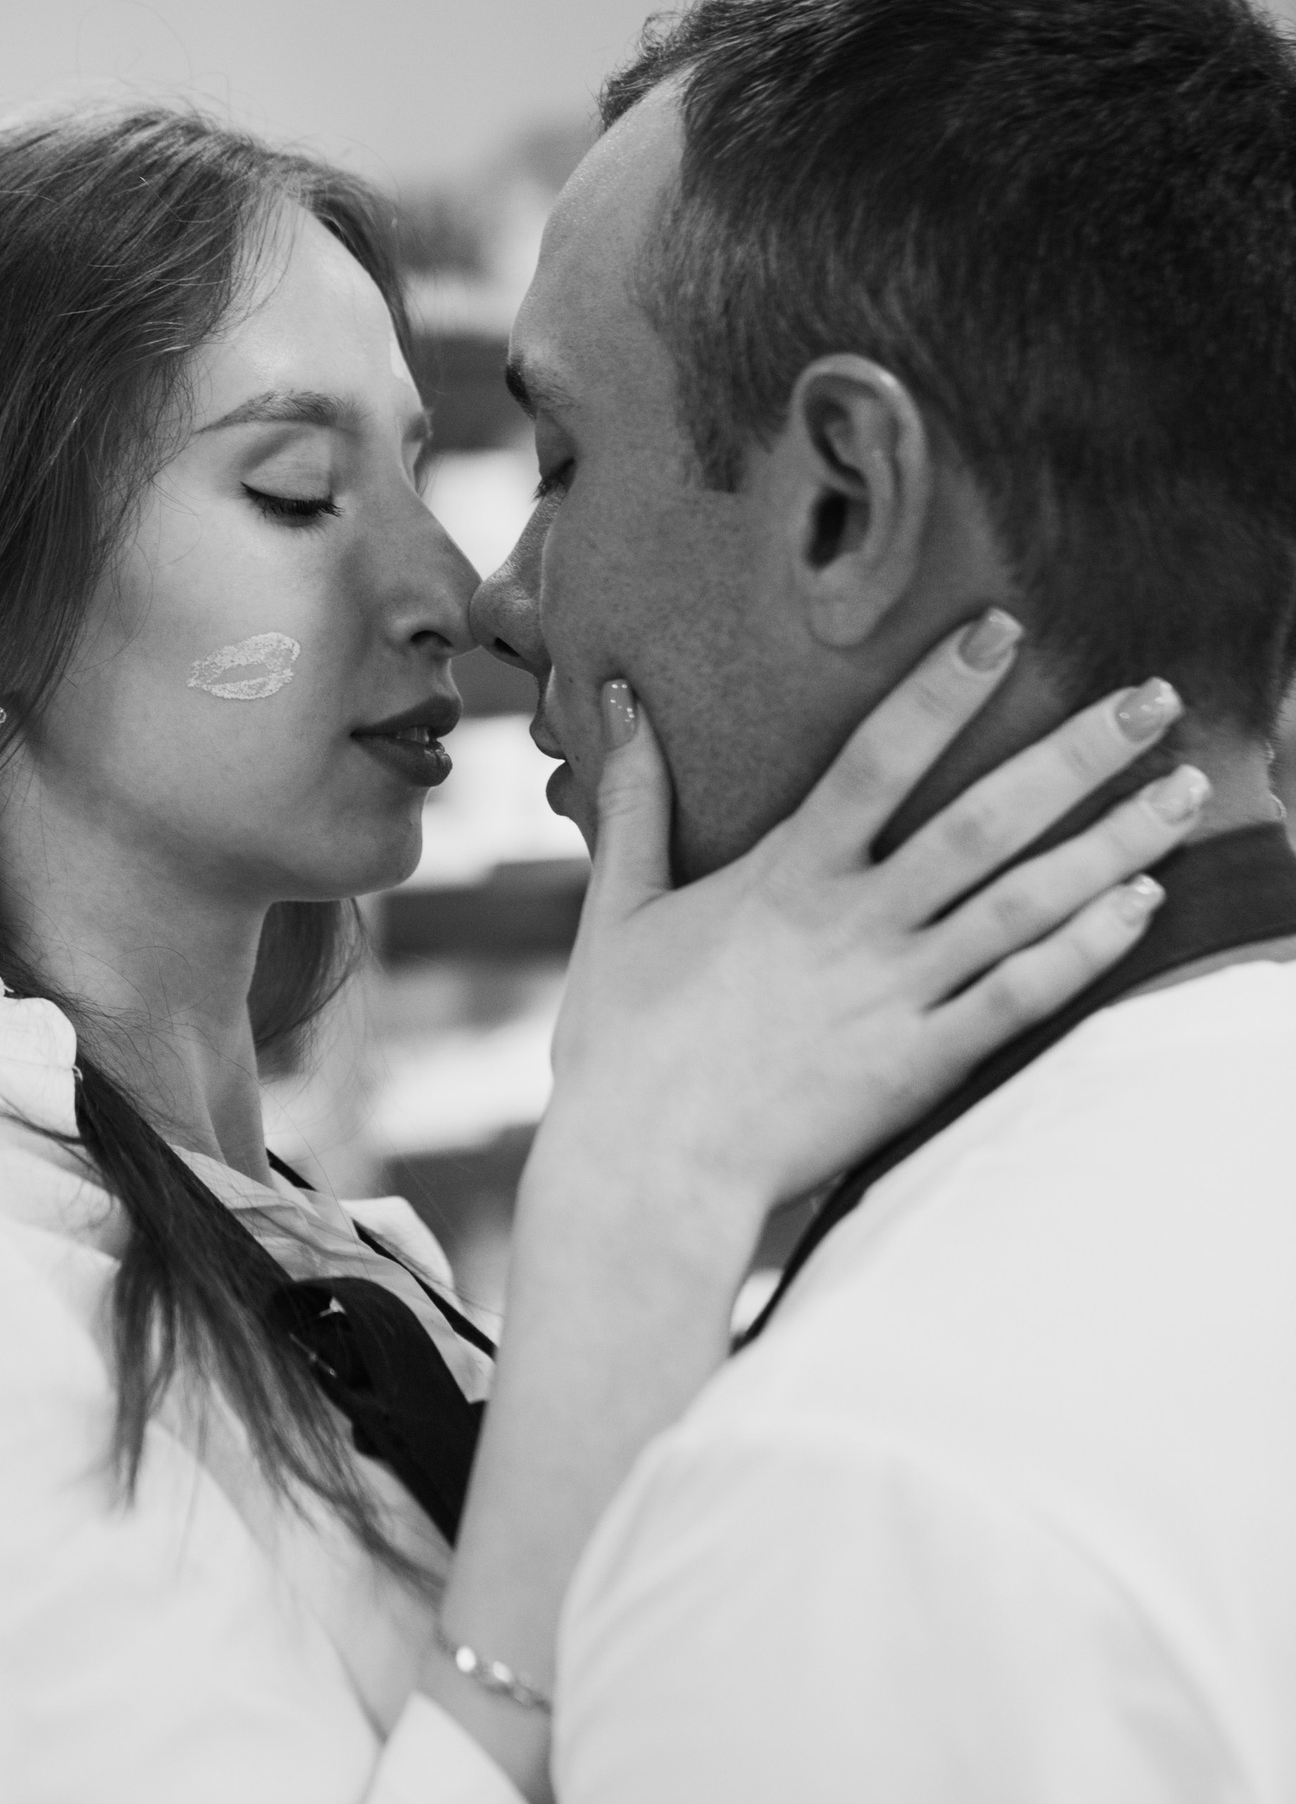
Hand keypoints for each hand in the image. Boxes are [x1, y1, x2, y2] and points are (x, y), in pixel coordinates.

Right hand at [527, 615, 1200, 1260]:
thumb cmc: (624, 1046)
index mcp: (784, 876)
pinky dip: (1087, 948)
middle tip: (1152, 696)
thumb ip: (635, 800)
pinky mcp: (920, 1066)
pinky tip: (1144, 903)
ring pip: (1025, 904)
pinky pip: (1021, 997)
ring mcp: (895, 995)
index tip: (1004, 630)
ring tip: (1183, 791)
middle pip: (984, 821)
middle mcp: (853, 924)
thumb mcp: (619, 910)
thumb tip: (620, 696)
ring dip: (1113, 843)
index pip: (877, 758)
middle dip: (1076, 754)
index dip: (941, 691)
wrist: (646, 1174)